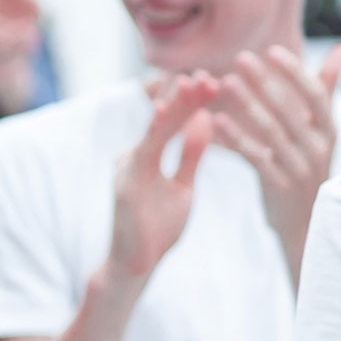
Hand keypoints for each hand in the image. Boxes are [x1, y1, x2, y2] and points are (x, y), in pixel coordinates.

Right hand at [105, 74, 217, 281]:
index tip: (216, 83)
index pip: (174, 122)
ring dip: (174, 106)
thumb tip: (206, 120)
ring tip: (193, 82)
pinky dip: (153, 131)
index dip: (193, 102)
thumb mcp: (183, 186)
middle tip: (208, 75)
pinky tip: (165, 112)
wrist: (136, 265)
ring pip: (154, 130)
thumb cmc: (157, 227)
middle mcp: (133, 155)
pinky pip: (142, 153)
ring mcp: (126, 168)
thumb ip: (191, 154)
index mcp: (148, 155)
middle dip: (186, 97)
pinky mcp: (125, 184)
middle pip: (163, 119)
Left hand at [210, 45, 340, 280]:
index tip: (271, 51)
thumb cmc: (309, 167)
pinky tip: (216, 121)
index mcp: (329, 131)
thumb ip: (327, 90)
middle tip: (240, 58)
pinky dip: (237, 139)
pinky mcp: (280, 187)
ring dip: (247, 106)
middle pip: (291, 110)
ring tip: (224, 83)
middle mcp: (318, 148)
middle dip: (265, 82)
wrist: (307, 225)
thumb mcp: (321, 131)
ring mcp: (300, 169)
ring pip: (272, 132)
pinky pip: (256, 158)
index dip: (295, 73)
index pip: (316, 95)